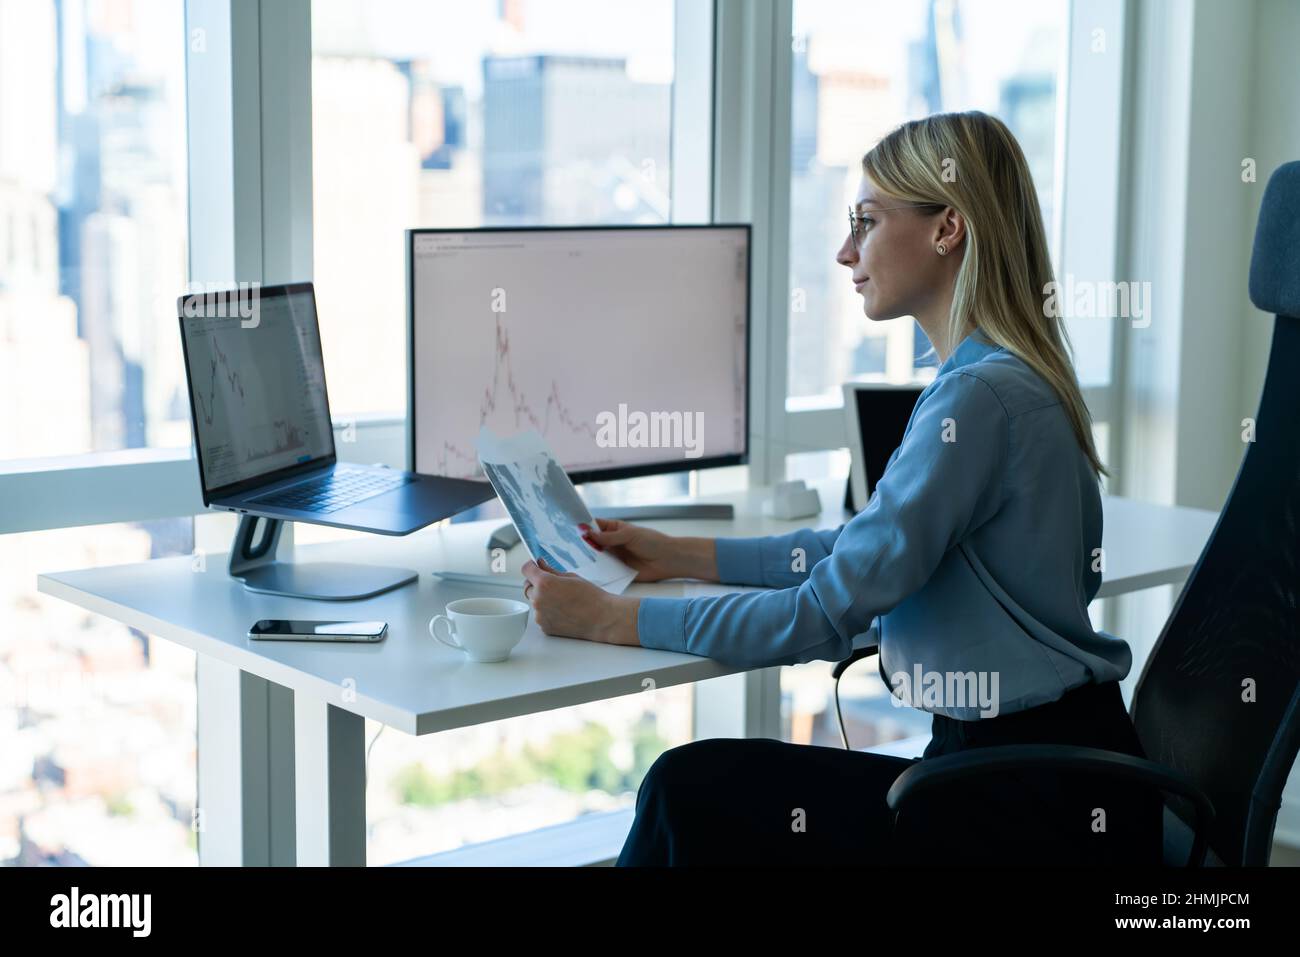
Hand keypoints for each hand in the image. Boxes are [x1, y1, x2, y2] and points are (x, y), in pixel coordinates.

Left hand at [520, 557, 639, 645]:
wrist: (602, 619)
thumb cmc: (591, 597)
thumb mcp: (571, 577)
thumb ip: (551, 570)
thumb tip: (540, 564)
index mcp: (545, 584)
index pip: (526, 569)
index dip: (531, 566)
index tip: (535, 567)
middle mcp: (538, 600)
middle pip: (528, 587)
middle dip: (537, 584)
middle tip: (554, 585)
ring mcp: (540, 616)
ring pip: (535, 602)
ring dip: (543, 599)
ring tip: (564, 601)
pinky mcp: (545, 627)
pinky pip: (541, 615)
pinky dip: (548, 612)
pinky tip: (564, 612)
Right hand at [580, 518, 700, 582]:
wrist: (668, 560)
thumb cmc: (653, 542)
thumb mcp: (630, 535)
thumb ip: (610, 536)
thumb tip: (589, 534)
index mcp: (615, 529)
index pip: (595, 526)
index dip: (583, 527)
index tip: (568, 529)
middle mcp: (612, 543)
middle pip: (592, 543)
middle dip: (581, 544)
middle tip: (564, 547)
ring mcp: (614, 557)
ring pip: (595, 558)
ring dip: (586, 559)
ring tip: (570, 560)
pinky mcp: (617, 571)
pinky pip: (604, 571)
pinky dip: (596, 572)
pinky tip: (585, 573)